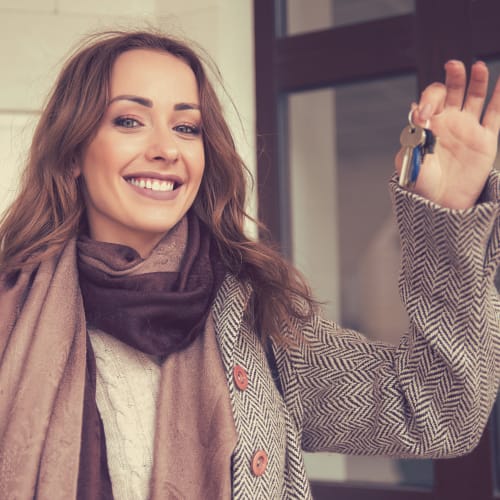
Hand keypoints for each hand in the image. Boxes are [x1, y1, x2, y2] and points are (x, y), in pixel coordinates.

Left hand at [395, 60, 499, 208]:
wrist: (440, 204)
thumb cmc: (421, 184)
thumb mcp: (411, 160)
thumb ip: (414, 136)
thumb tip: (415, 111)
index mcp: (427, 126)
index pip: (429, 101)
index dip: (428, 99)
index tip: (425, 111)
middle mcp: (447, 123)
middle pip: (451, 92)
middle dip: (452, 78)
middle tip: (452, 66)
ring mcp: (467, 129)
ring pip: (474, 97)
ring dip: (475, 80)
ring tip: (474, 67)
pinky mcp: (485, 140)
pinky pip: (495, 115)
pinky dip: (499, 97)